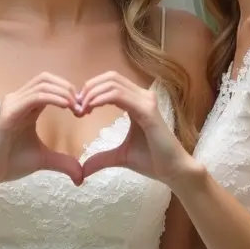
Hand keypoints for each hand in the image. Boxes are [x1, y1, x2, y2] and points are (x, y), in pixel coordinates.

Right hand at [0, 72, 82, 187]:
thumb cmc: (10, 162)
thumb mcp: (43, 160)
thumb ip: (63, 162)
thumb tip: (81, 176)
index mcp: (26, 105)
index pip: (48, 84)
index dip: (68, 91)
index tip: (83, 109)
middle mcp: (18, 99)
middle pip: (46, 78)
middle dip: (67, 87)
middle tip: (82, 106)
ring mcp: (12, 104)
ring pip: (42, 84)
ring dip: (63, 91)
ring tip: (77, 106)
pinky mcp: (8, 113)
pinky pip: (34, 97)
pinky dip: (53, 98)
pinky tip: (67, 106)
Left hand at [77, 71, 195, 185]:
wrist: (173, 171)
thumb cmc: (152, 161)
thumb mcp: (120, 157)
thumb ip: (101, 158)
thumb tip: (83, 169)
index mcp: (138, 101)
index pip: (111, 82)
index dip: (91, 89)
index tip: (78, 108)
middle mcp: (143, 96)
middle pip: (110, 77)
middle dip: (89, 88)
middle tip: (76, 107)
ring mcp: (146, 101)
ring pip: (113, 83)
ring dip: (92, 93)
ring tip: (81, 110)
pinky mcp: (147, 110)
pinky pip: (119, 96)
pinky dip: (100, 99)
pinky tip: (90, 109)